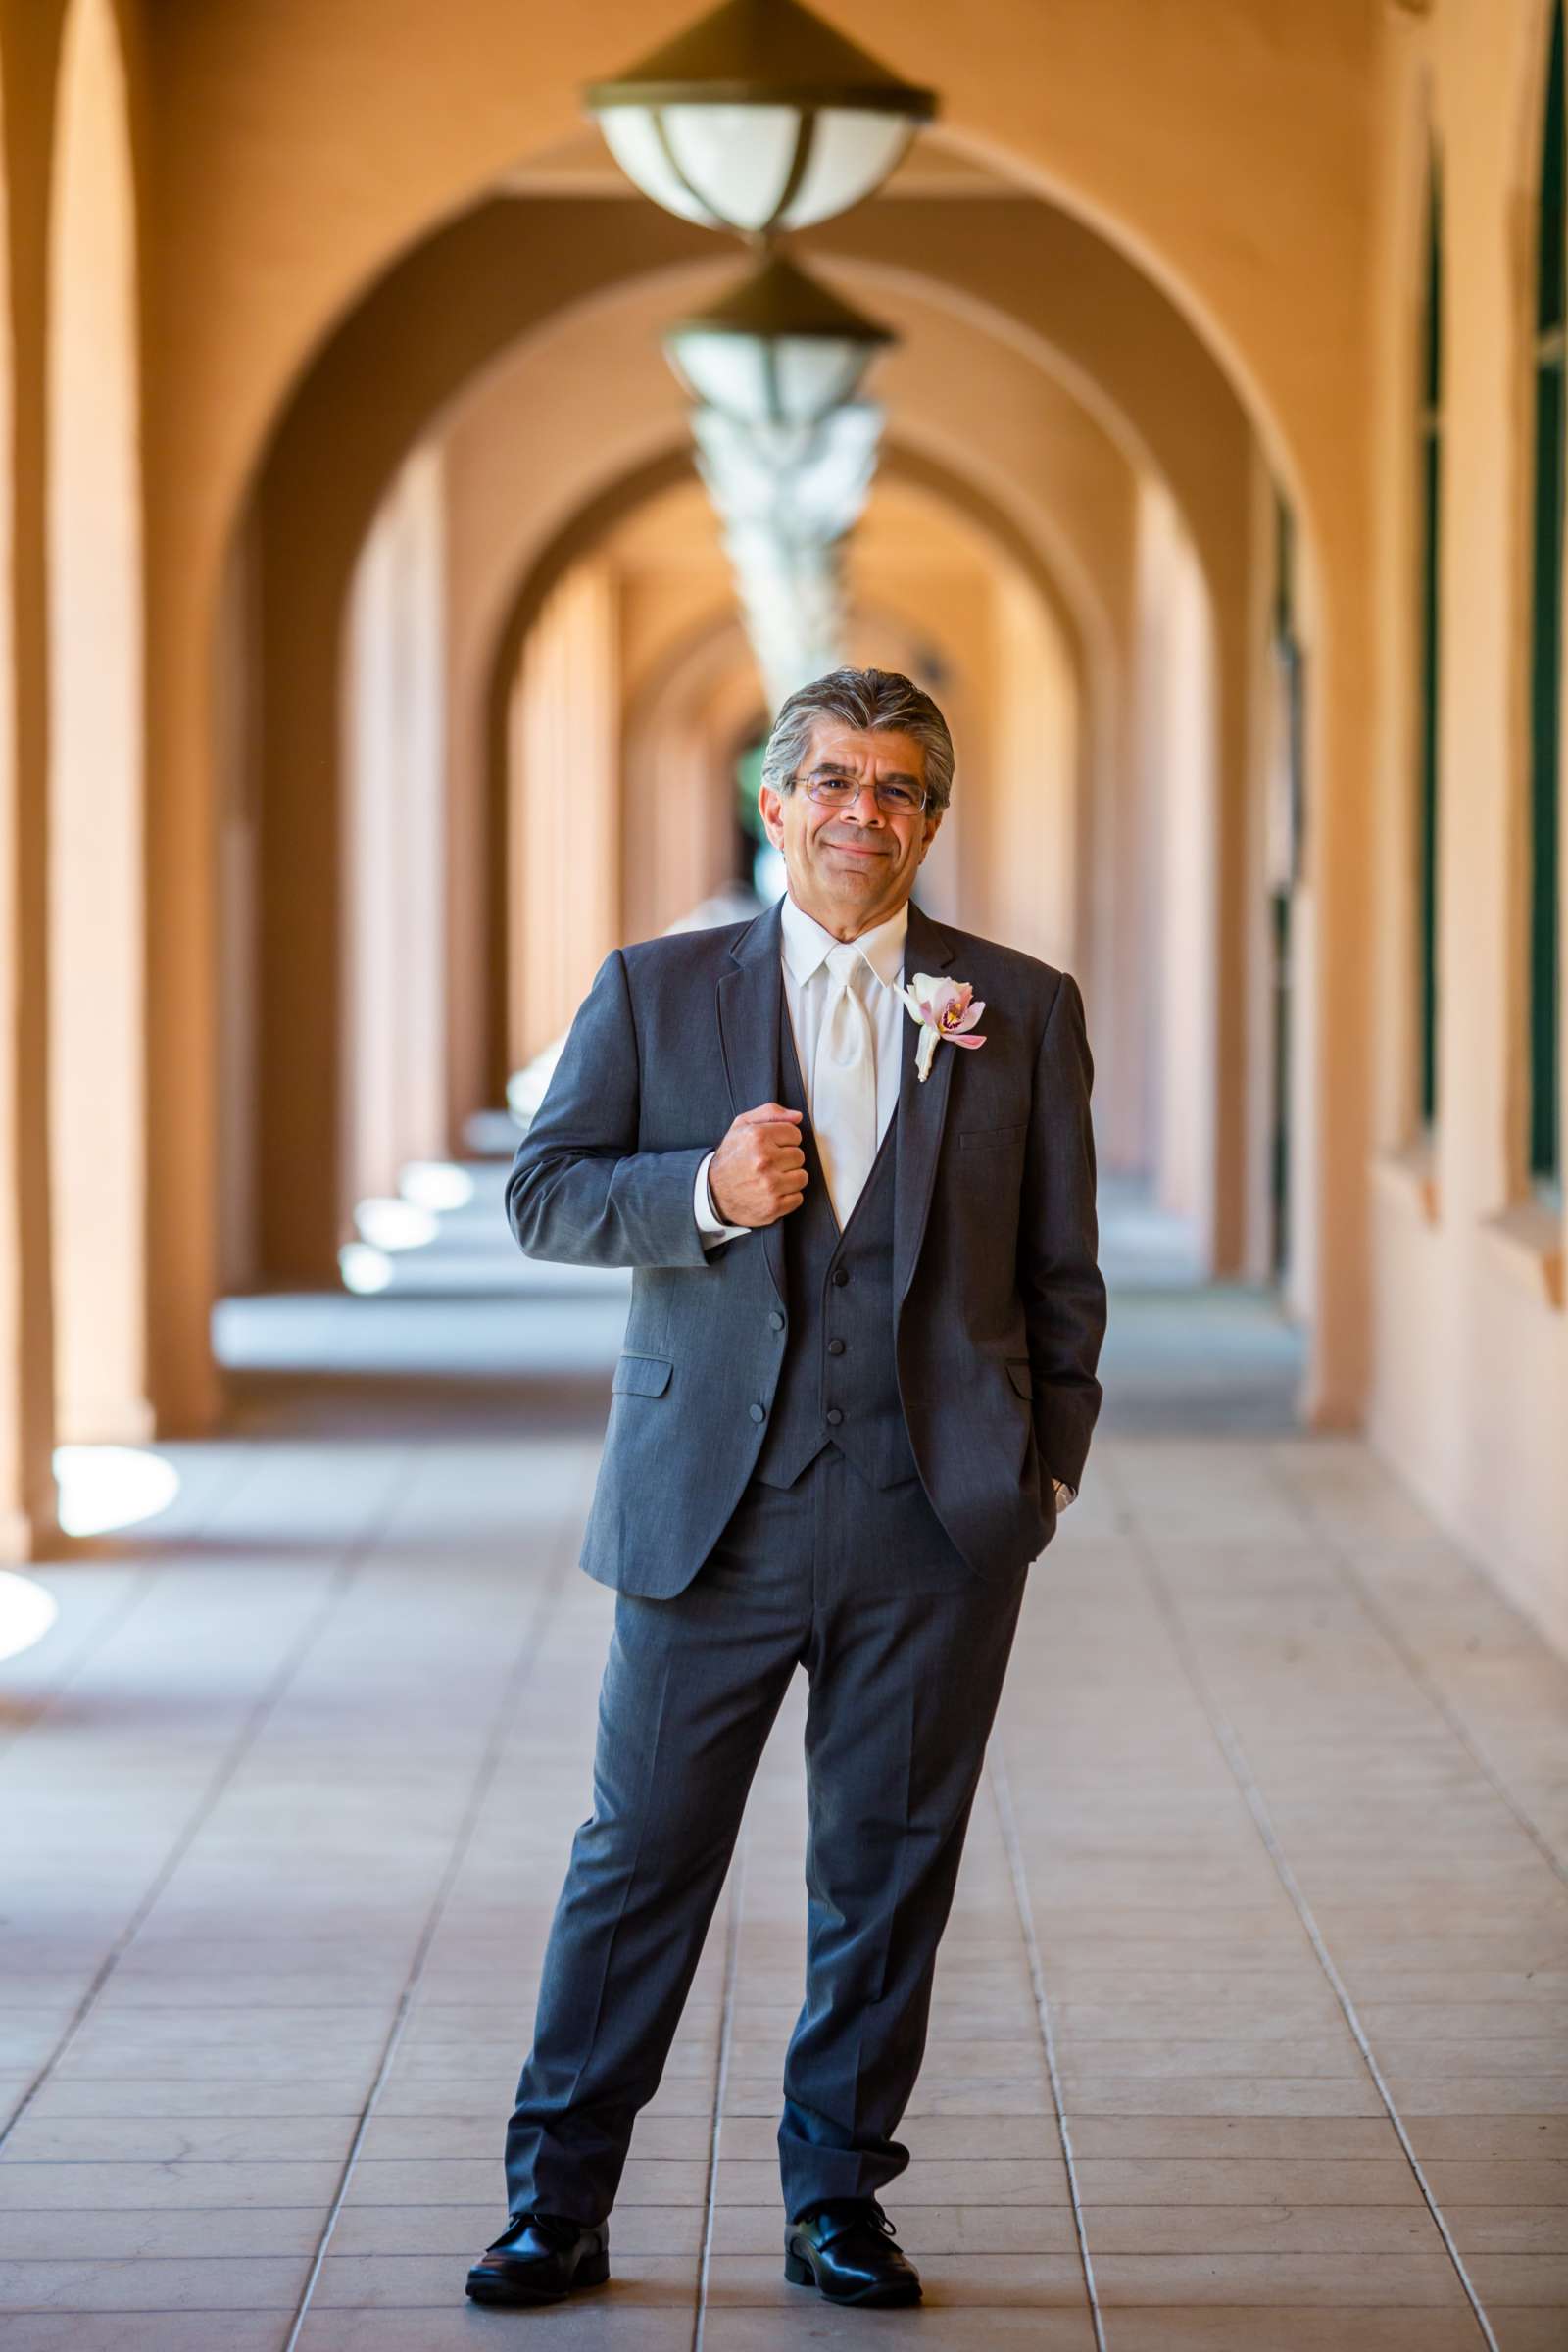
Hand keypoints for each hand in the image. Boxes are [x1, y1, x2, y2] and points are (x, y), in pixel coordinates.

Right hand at [708, 1104, 806, 1227]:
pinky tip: (772, 1192)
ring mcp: (770, 1185)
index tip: (772, 1147)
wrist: (712, 1192)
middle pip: (799, 1156)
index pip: (795, 1134)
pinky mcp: (774, 1206)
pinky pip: (798, 1198)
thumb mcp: (742, 1125)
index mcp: (757, 1137)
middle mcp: (764, 1160)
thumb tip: (797, 1117)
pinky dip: (787, 1197)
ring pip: (801, 1177)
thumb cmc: (731, 1157)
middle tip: (769, 1164)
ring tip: (771, 1178)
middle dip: (786, 1159)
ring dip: (789, 1178)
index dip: (784, 1140)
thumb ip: (770, 1113)